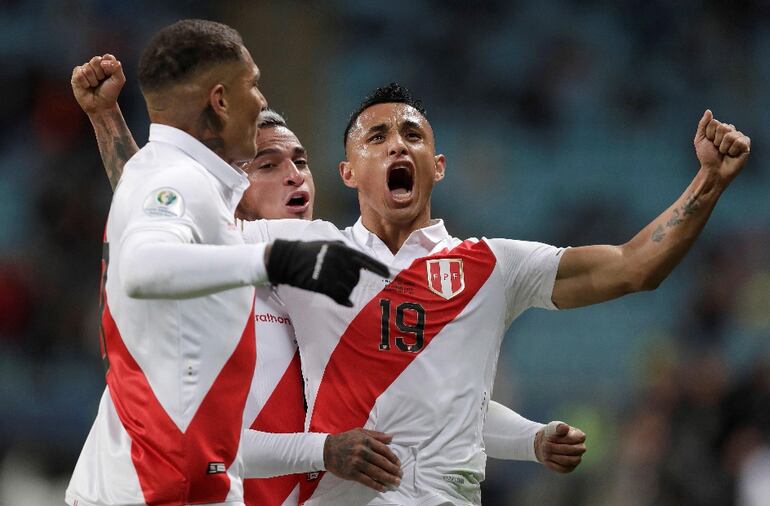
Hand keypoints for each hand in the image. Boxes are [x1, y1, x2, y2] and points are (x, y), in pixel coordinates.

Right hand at [71, 54, 125, 115]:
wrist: (101, 106)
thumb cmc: (110, 93)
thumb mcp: (119, 80)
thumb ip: (117, 68)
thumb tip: (103, 61)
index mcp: (106, 64)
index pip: (107, 57)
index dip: (108, 67)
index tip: (109, 76)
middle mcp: (95, 65)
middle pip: (96, 60)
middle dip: (100, 73)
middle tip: (101, 81)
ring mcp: (85, 69)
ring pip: (87, 68)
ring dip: (93, 80)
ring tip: (94, 85)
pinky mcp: (76, 75)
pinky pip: (79, 74)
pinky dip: (85, 82)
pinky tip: (86, 87)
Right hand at [266, 240, 388, 306]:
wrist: (287, 259)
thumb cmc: (308, 252)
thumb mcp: (328, 245)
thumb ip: (345, 252)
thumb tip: (359, 261)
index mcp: (342, 249)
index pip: (366, 260)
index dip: (378, 268)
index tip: (388, 275)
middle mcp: (340, 260)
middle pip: (356, 277)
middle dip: (351, 282)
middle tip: (338, 280)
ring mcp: (332, 272)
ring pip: (349, 287)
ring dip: (344, 290)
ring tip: (331, 284)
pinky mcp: (323, 283)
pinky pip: (340, 296)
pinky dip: (344, 300)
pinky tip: (346, 302)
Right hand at [324, 428, 401, 491]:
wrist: (326, 450)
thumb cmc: (345, 440)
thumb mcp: (360, 432)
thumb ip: (376, 435)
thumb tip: (391, 437)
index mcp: (366, 440)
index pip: (384, 450)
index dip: (393, 458)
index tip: (399, 464)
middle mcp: (362, 451)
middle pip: (382, 462)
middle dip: (393, 469)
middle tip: (400, 474)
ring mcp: (356, 463)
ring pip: (376, 472)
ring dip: (388, 478)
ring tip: (396, 482)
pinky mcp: (351, 473)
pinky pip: (367, 481)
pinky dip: (376, 485)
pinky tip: (383, 488)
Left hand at [534, 421, 586, 472]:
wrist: (545, 444)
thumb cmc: (552, 433)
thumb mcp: (554, 427)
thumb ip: (559, 427)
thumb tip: (564, 427)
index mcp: (579, 436)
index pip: (580, 438)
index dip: (566, 437)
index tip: (554, 435)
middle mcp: (580, 448)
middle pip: (574, 450)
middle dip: (558, 447)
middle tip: (546, 444)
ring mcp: (576, 459)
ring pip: (569, 460)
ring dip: (555, 455)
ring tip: (546, 450)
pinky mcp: (569, 468)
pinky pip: (563, 469)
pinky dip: (554, 463)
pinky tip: (548, 458)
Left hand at [694, 109, 750, 185]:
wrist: (713, 171)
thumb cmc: (707, 157)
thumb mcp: (700, 140)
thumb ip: (703, 124)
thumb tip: (709, 111)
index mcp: (720, 128)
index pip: (714, 122)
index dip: (709, 134)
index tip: (709, 143)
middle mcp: (731, 131)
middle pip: (723, 127)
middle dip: (716, 140)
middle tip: (717, 149)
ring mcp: (739, 137)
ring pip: (731, 135)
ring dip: (724, 147)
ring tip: (724, 153)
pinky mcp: (746, 145)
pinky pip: (739, 142)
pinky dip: (732, 150)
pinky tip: (732, 154)